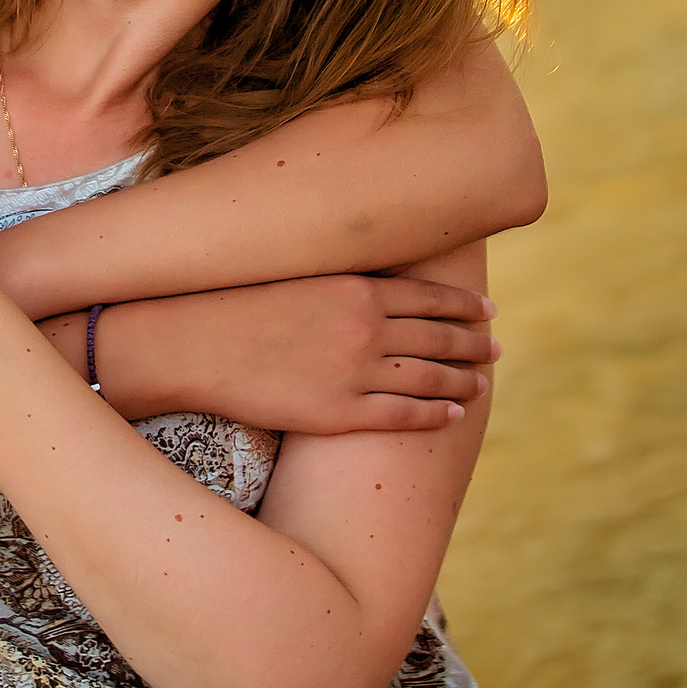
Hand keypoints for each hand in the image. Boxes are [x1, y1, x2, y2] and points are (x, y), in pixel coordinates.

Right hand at [105, 273, 497, 434]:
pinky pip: (403, 417)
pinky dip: (435, 414)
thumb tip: (364, 273)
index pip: (430, 297)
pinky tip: (452, 413)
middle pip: (440, 337)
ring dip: (463, 381)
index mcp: (357, 287)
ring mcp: (356, 373)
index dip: (464, 307)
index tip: (487, 312)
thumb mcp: (294, 271)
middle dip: (474, 343)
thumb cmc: (232, 300)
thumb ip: (338, 276)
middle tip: (496, 348)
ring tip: (482, 382)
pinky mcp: (339, 413)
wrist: (190, 342)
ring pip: (431, 378)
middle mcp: (366, 328)